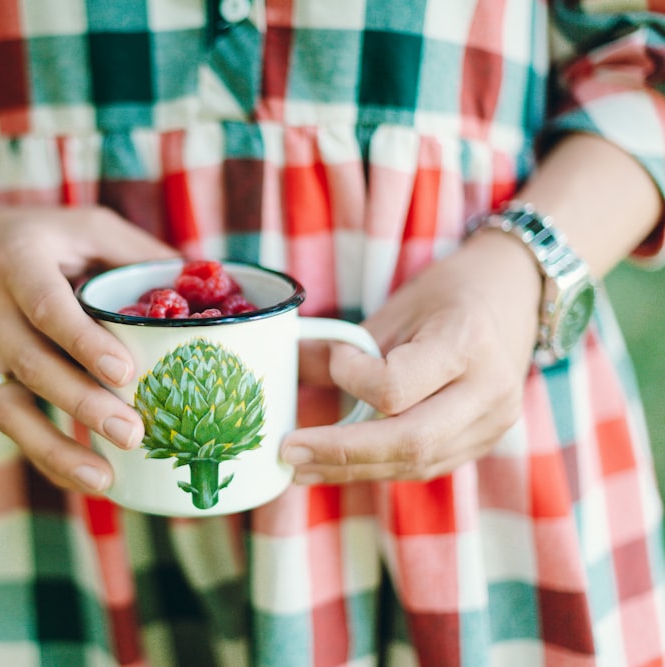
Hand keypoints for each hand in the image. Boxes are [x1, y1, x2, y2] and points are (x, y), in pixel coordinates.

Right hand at [0, 196, 177, 493]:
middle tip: (134, 433)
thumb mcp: (85, 226)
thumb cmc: (38, 237)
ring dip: (57, 448)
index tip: (125, 372)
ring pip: (12, 408)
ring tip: (105, 478)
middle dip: (83, 404)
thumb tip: (207, 283)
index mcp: (19, 263)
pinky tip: (87, 480)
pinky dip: (47, 457)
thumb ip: (138, 252)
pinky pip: (12, 425)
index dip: (83, 342)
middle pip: (33, 365)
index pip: (48, 306)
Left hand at [284, 231, 541, 482]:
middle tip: (288, 453)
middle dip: (340, 453)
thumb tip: (285, 369)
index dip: (352, 380)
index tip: (335, 359)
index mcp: (466, 343)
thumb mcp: (395, 308)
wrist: (515, 293)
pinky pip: (425, 466)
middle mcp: (488, 391)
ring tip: (301, 467)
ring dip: (352, 469)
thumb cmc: (449, 294)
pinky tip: (337, 465)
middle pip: (409, 442)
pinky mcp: (484, 442)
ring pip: (415, 463)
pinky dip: (378, 467)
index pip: (396, 387)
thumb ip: (343, 347)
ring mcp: (493, 423)